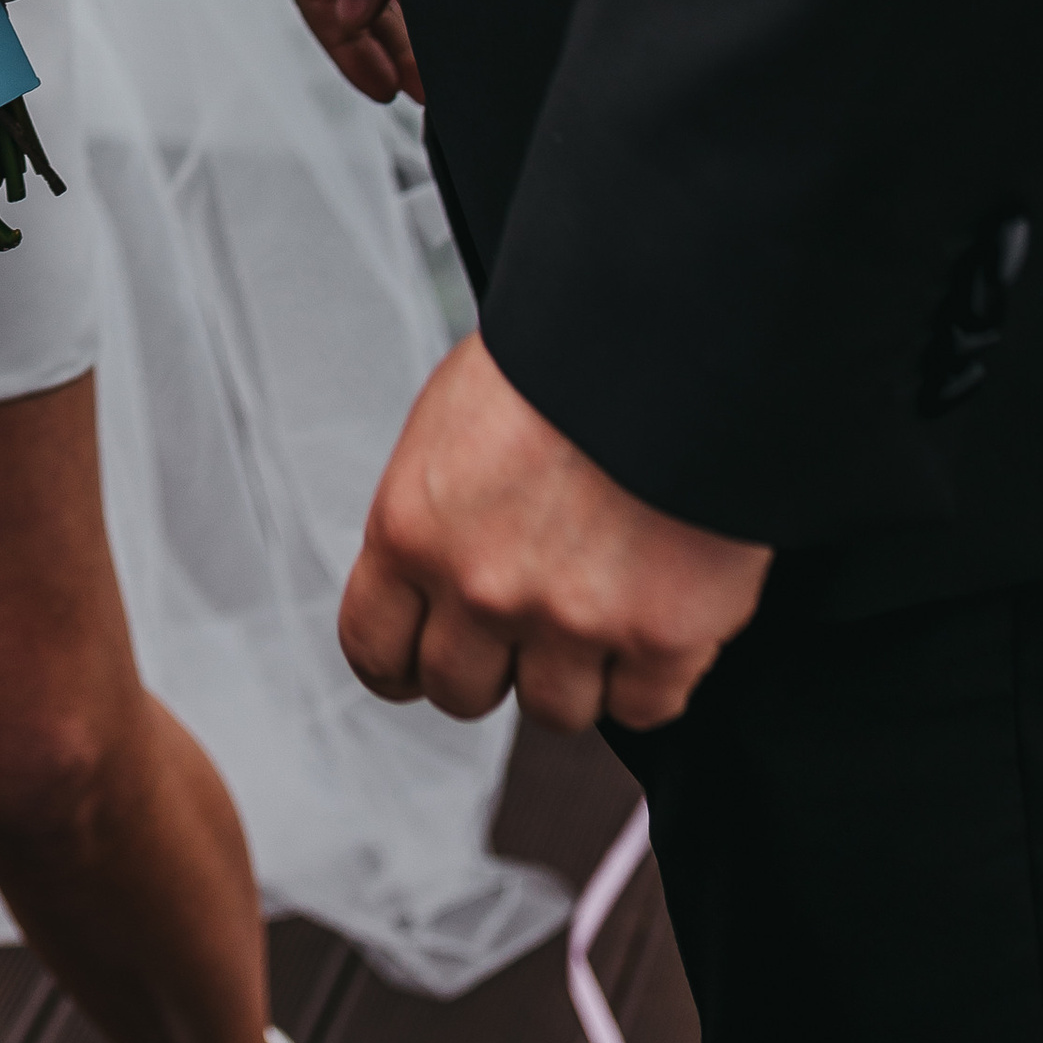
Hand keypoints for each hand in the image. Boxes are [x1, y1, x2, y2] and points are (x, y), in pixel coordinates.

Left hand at [342, 334, 771, 733]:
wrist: (667, 333)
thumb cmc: (564, 354)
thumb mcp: (453, 419)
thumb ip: (437, 510)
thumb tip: (436, 565)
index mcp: (412, 528)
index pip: (374, 647)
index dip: (401, 661)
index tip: (423, 657)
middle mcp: (479, 587)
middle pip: (461, 691)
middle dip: (493, 663)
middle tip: (529, 617)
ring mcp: (570, 621)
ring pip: (556, 709)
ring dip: (578, 669)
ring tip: (605, 596)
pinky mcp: (661, 640)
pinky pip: (645, 706)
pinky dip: (656, 670)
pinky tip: (661, 604)